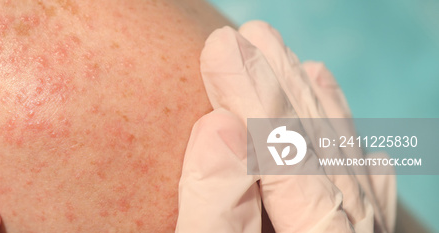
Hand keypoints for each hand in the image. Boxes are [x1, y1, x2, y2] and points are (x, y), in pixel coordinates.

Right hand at [176, 21, 395, 231]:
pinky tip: (346, 127)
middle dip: (280, 86)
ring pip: (343, 161)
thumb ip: (215, 211)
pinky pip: (365, 191)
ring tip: (292, 61)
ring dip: (313, 106)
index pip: (283, 153)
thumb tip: (220, 129)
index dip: (250, 95)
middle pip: (318, 147)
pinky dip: (348, 150)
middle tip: (248, 36)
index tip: (220, 48)